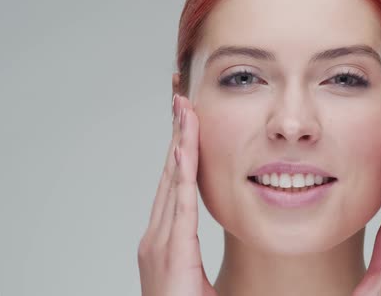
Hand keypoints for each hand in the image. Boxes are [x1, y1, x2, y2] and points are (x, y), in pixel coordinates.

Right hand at [137, 95, 216, 295]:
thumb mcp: (194, 278)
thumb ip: (199, 256)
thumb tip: (222, 238)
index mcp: (165, 240)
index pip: (175, 184)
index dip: (181, 150)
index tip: (187, 122)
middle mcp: (157, 236)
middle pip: (169, 175)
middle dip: (177, 136)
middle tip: (183, 101)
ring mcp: (159, 244)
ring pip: (172, 183)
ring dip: (179, 145)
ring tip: (184, 111)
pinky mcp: (170, 254)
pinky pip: (179, 208)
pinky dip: (179, 178)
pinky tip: (183, 153)